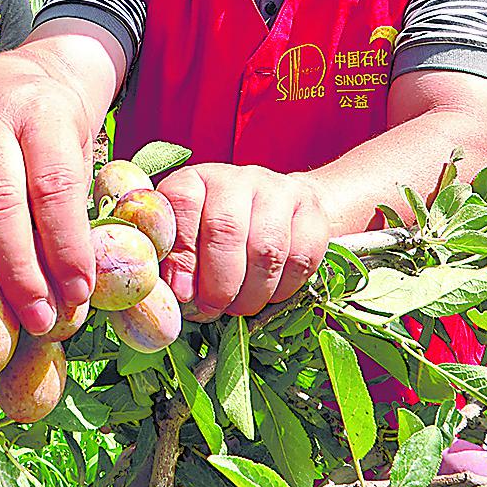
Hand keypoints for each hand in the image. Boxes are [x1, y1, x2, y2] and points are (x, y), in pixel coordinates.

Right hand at [0, 46, 102, 336]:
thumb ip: (66, 211)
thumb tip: (66, 293)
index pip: (54, 186)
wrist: (21, 73)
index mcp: (43, 114)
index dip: (66, 246)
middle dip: (16, 266)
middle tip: (35, 314)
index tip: (76, 293)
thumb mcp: (76, 153)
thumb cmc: (53, 129)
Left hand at [157, 163, 329, 319]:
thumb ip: (175, 256)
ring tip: (238, 308)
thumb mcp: (188, 234)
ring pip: (267, 250)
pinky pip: (300, 260)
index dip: (180, 254)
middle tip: (211, 308)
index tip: (181, 292)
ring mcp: (279, 191)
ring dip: (250, 293)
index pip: (182, 204)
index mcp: (197, 179)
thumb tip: (175, 291)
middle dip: (218, 282)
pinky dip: (282, 289)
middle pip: (226, 229)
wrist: (279, 203)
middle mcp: (237, 178)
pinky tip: (267, 295)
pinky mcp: (311, 213)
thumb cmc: (220, 226)